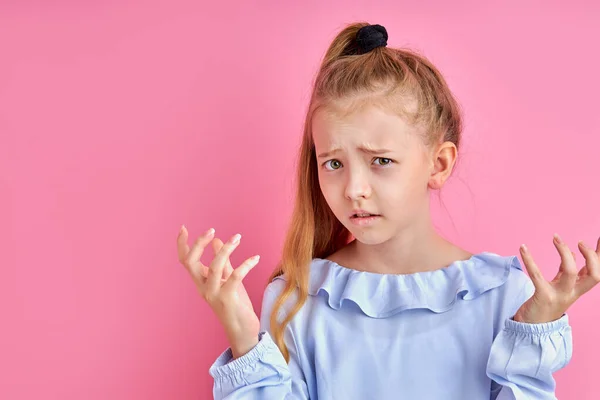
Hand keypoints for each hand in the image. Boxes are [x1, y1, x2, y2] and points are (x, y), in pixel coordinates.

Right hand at [177, 225, 260, 357]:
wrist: (243, 331)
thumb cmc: (235, 304)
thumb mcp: (227, 279)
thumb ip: (223, 261)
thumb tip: (217, 240)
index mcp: (201, 282)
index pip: (185, 261)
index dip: (182, 245)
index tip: (183, 228)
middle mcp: (203, 288)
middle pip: (190, 263)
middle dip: (198, 244)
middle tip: (211, 230)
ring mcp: (214, 294)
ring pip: (214, 266)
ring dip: (226, 249)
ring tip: (237, 237)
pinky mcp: (228, 299)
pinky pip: (235, 276)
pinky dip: (246, 264)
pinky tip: (256, 258)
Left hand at [515, 234, 599, 323]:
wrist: (532, 328)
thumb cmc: (545, 304)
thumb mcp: (560, 287)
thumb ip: (566, 273)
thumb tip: (571, 253)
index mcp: (578, 289)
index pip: (596, 272)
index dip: (599, 255)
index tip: (599, 238)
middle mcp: (572, 293)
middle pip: (594, 275)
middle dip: (592, 257)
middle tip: (580, 242)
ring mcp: (559, 295)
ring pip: (571, 272)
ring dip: (564, 252)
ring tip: (556, 238)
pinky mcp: (542, 296)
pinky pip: (537, 275)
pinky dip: (529, 260)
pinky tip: (522, 248)